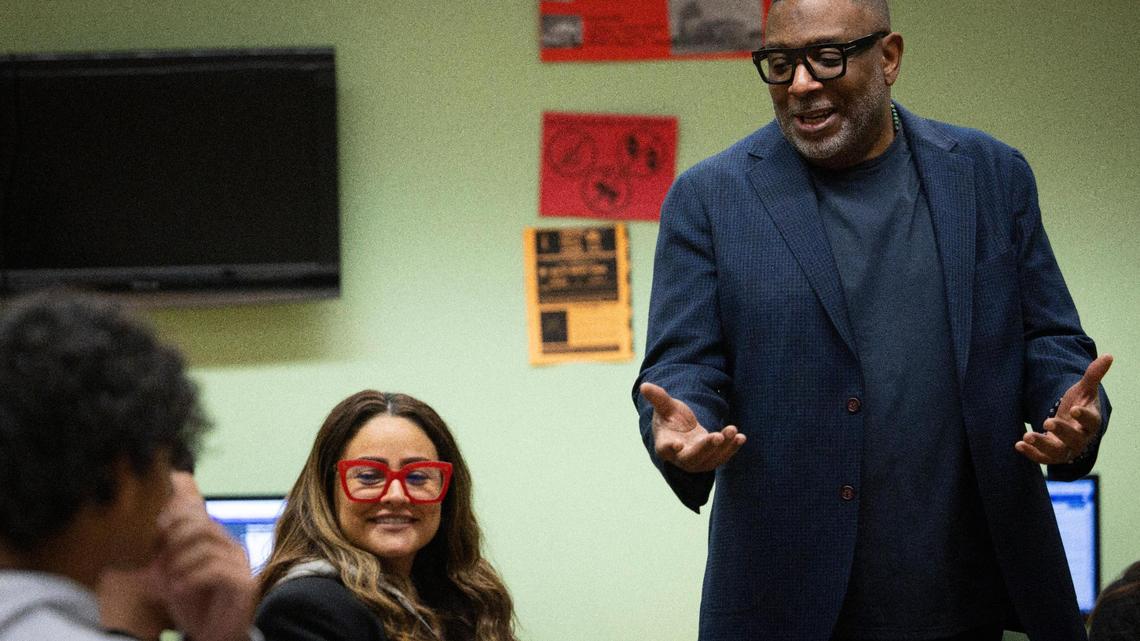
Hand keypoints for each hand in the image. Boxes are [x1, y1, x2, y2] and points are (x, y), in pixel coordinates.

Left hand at [156, 473, 256, 640]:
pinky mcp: (244, 585)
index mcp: (218, 542)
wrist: (214, 638)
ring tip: (168, 581)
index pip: (199, 513)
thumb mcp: (175, 574)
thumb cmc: (195, 608)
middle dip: (175, 540)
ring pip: (207, 547)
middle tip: (159, 561)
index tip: (156, 532)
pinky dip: (191, 578)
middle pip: (202, 525)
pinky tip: (178, 590)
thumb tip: (157, 518)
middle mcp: (233, 548)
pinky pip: (215, 570)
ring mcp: (242, 566)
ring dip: (180, 563)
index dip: (174, 518)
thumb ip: (170, 548)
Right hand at [640, 382, 745, 472]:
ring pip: (710, 459)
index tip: (678, 444)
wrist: (682, 430)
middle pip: (692, 457)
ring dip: (723, 446)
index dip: (671, 448)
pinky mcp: (710, 460)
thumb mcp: (665, 406)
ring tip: (733, 430)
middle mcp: (680, 457)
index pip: (666, 449)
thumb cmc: (671, 418)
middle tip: (717, 436)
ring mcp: (697, 462)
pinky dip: (732, 448)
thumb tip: (645, 385)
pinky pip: (722, 457)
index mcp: (664, 445)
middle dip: (705, 448)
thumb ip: (658, 398)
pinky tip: (741, 437)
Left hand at [1016, 354, 1112, 464]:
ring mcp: (1066, 449)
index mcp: (1091, 422)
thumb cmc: (1078, 405)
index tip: (1074, 409)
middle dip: (1062, 431)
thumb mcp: (1084, 389)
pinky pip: (1043, 458)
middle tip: (1047, 421)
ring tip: (1027, 435)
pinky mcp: (1052, 456)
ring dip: (1042, 445)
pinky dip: (1032, 454)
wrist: (1069, 424)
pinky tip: (1018, 444)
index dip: (1084, 416)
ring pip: (1057, 452)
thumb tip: (1108, 355)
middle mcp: (1081, 439)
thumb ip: (1093, 375)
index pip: (1091, 421)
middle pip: (1075, 439)